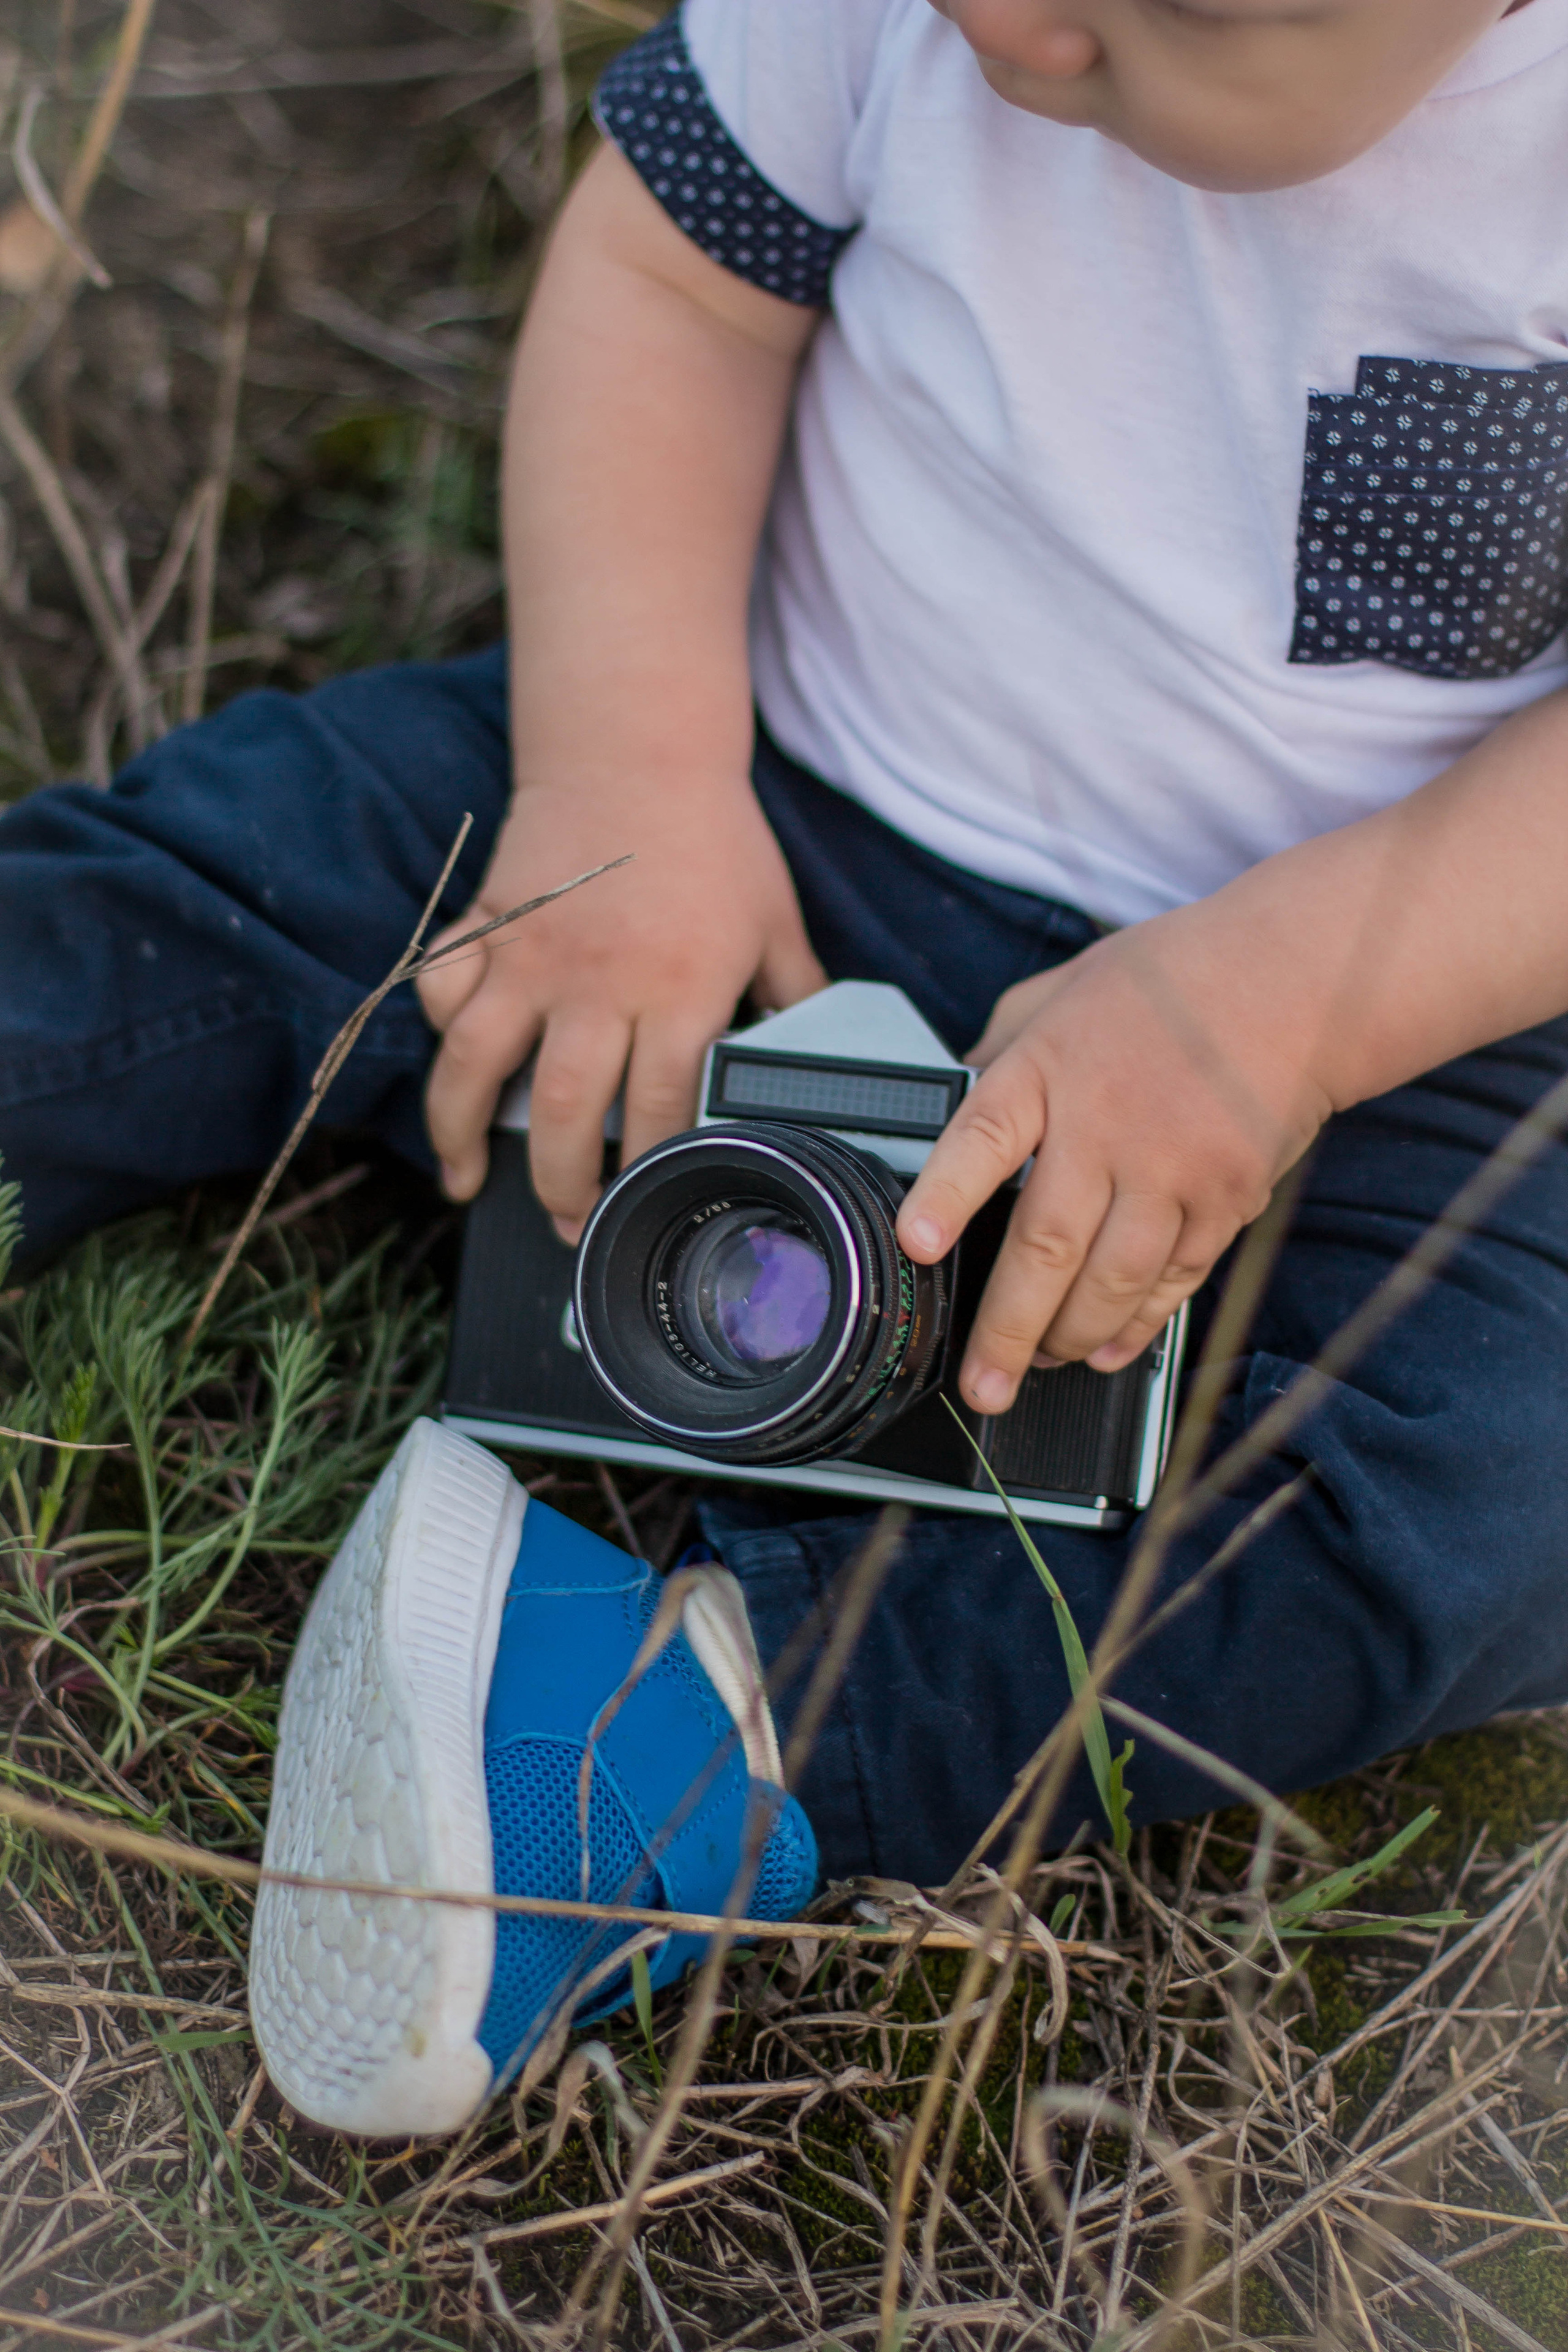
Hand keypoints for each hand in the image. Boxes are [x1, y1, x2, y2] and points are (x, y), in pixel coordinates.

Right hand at [418, 775, 825, 1235]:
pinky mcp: (487, 923)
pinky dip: (441, 1029)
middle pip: (567, 1109)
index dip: (651, 1171)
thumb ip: (798, 1004)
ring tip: (467, 1180)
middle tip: (568, 1225)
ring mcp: (530, 952)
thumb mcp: (774, 924)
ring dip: (462, 1131)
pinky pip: (443, 987)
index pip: (660, 1110)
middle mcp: (598, 980)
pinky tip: (454, 1069)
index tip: (647, 1205)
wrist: (639, 749)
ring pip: (476, 1061)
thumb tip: (833, 1069)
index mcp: (681, 988)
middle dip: (562, 1184)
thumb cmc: (716, 843)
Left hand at [895, 908, 1332, 1411]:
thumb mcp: (1059, 992)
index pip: (984, 1138)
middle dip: (1005, 1329)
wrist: (1294, 983)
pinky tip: (1105, 1352)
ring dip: (1069, 1339)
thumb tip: (948, 1100)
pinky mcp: (1227, 1200)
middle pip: (1046, 1244)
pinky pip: (1173, 1282)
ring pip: (1111, 1283)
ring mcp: (1174, 1169)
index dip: (945, 1197)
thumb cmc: (1166, 984)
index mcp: (1050, 1067)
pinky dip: (1136, 1327)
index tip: (915, 1246)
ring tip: (1038, 1366)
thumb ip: (1002, 1050)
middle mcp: (1109, 1125)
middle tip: (981, 1384)